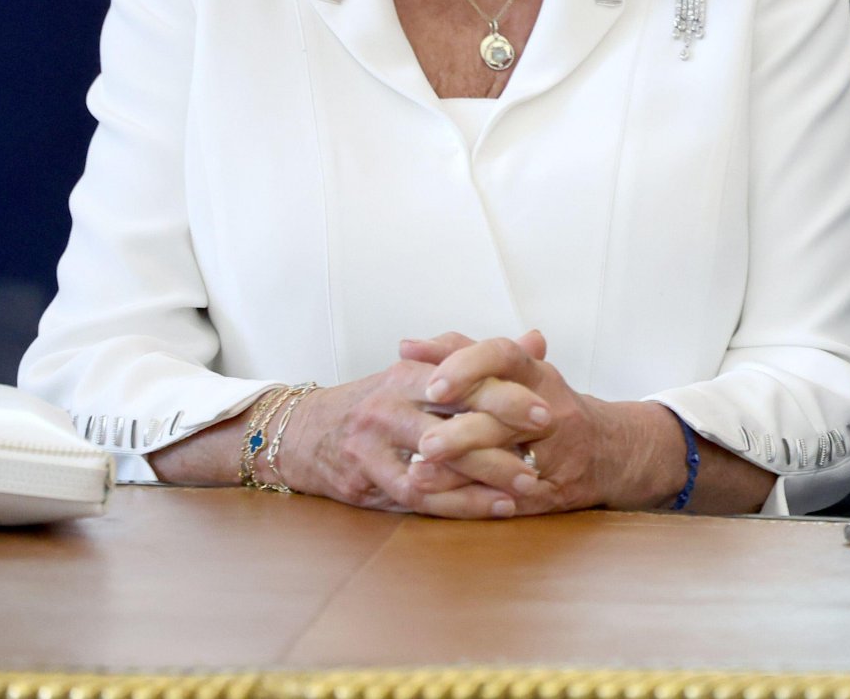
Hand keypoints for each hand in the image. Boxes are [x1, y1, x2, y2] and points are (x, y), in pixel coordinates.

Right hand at [276, 358, 533, 518]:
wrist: (304, 434)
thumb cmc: (377, 403)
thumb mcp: (422, 373)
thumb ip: (479, 362)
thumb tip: (536, 341)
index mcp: (407, 372)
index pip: (462, 378)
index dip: (505, 395)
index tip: (545, 410)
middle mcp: (389, 403)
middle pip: (452, 417)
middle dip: (503, 435)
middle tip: (544, 450)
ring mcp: (373, 443)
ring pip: (438, 461)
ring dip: (486, 475)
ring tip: (528, 484)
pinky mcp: (364, 480)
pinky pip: (419, 495)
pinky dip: (460, 504)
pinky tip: (494, 507)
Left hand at [396, 330, 685, 513]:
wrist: (608, 450)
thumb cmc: (544, 402)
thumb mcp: (512, 372)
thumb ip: (459, 356)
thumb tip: (406, 346)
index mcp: (536, 372)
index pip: (503, 355)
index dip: (466, 365)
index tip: (431, 383)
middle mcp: (548, 407)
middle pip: (504, 414)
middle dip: (460, 429)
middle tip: (422, 439)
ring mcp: (554, 451)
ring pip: (506, 458)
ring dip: (459, 467)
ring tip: (418, 472)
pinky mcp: (548, 490)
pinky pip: (507, 494)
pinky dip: (470, 498)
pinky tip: (439, 498)